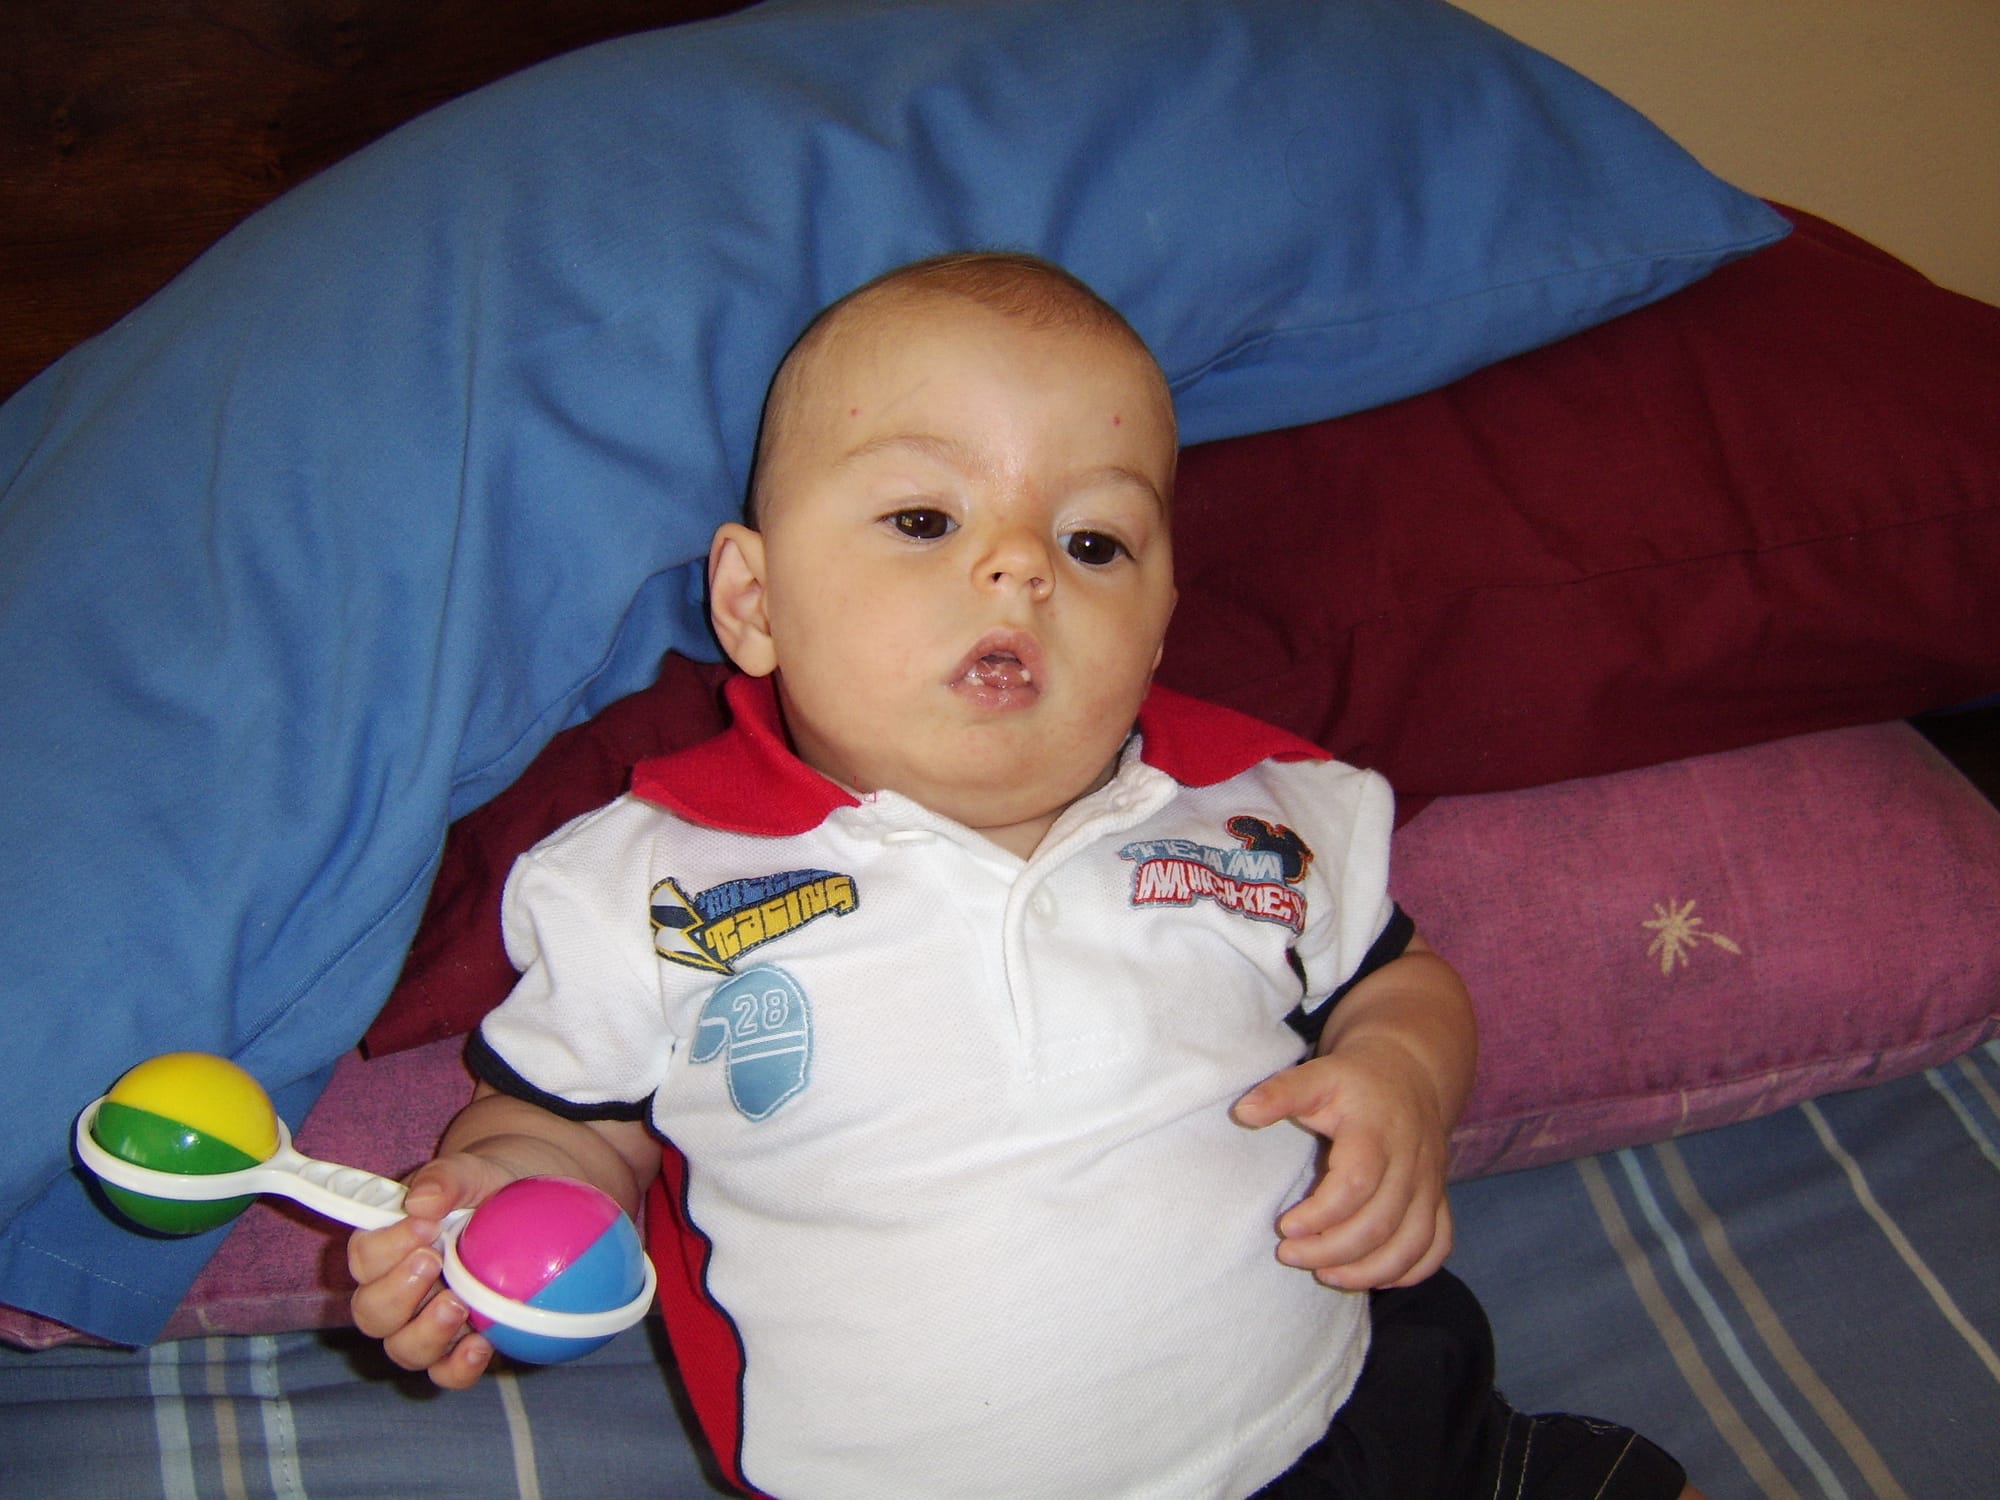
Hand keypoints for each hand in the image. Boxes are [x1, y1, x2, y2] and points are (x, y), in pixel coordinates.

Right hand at [347, 1152, 519, 1388]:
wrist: (525, 1215)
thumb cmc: (482, 1192)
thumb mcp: (467, 1173)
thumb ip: (443, 1179)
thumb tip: (422, 1201)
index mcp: (385, 1250)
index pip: (363, 1258)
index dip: (387, 1247)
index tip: (426, 1226)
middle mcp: (396, 1294)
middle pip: (370, 1313)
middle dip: (397, 1293)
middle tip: (432, 1262)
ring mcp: (423, 1326)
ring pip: (402, 1349)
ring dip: (426, 1333)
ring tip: (458, 1305)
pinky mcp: (457, 1348)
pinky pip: (446, 1373)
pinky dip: (458, 1367)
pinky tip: (482, 1346)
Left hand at [1232, 1037, 1454, 1290]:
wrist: (1410, 1073)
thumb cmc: (1354, 1081)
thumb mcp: (1316, 1075)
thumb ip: (1281, 1093)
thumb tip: (1243, 1113)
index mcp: (1376, 1132)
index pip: (1356, 1185)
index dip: (1320, 1214)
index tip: (1284, 1226)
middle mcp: (1410, 1162)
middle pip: (1381, 1223)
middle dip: (1333, 1251)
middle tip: (1289, 1255)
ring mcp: (1430, 1183)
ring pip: (1413, 1243)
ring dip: (1370, 1270)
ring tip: (1326, 1276)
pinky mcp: (1438, 1197)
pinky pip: (1437, 1244)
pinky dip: (1411, 1270)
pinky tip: (1373, 1276)